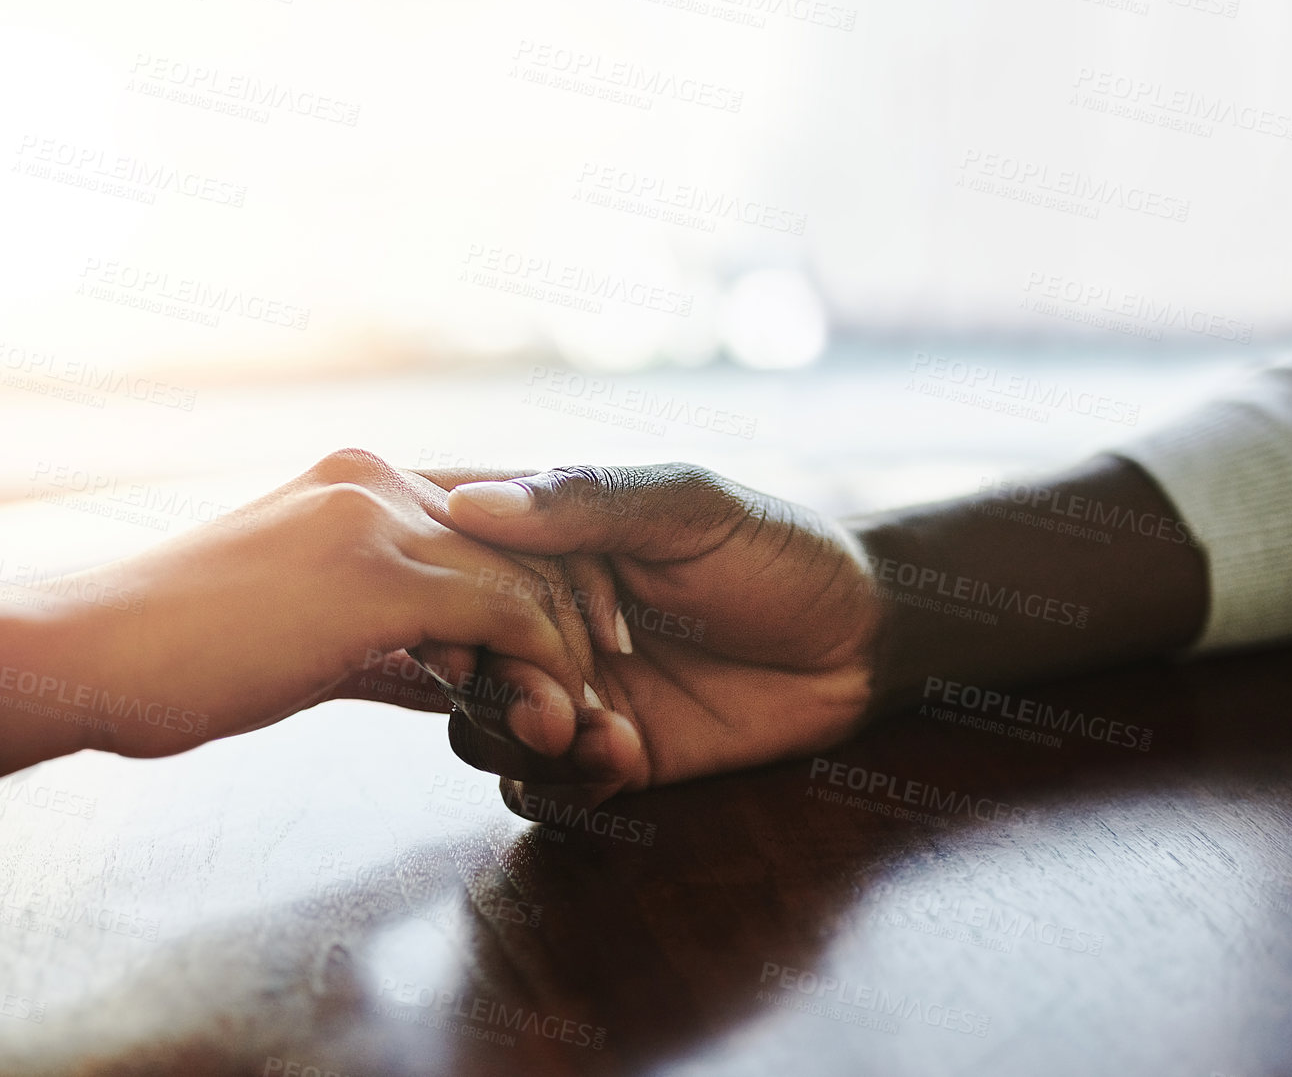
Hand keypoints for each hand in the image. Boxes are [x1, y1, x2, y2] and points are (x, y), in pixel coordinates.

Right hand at [65, 449, 598, 757]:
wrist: (87, 657)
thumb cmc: (179, 657)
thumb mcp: (303, 638)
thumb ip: (386, 643)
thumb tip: (456, 679)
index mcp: (353, 482)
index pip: (490, 514)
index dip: (545, 574)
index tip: (580, 643)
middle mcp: (372, 479)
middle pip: (526, 533)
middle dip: (577, 610)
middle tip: (606, 681)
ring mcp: (372, 516)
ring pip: (527, 572)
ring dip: (566, 651)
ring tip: (581, 716)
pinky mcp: (372, 572)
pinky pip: (504, 611)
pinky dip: (539, 669)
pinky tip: (541, 720)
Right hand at [430, 463, 883, 811]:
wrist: (859, 642)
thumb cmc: (775, 548)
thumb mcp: (685, 506)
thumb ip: (584, 501)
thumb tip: (472, 504)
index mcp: (540, 541)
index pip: (441, 563)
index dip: (432, 600)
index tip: (464, 630)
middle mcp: (535, 617)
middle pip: (450, 660)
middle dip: (488, 686)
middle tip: (552, 700)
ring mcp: (565, 690)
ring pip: (480, 731)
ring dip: (524, 742)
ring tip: (599, 732)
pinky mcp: (602, 757)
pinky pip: (540, 790)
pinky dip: (566, 785)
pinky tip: (625, 756)